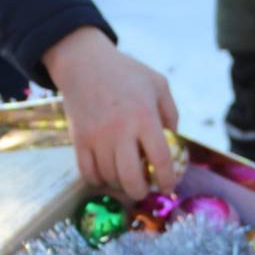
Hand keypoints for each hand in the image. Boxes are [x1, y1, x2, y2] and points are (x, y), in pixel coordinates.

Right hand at [44, 26, 178, 199]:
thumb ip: (170, 115)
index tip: (168, 186)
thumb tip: (175, 145)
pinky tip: (107, 173)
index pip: (160, 159)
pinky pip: (88, 174)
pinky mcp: (78, 141)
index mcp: (144, 116)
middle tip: (145, 188)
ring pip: (109, 178)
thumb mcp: (158, 85)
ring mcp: (96, 138)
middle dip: (141, 191)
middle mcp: (119, 131)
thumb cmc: (126, 73)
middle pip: (130, 178)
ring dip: (120, 184)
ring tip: (127, 176)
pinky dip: (99, 180)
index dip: (167, 179)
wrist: (83, 63)